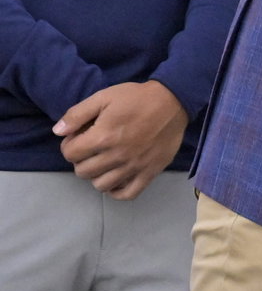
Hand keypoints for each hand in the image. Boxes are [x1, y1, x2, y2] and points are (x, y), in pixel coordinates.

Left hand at [54, 81, 187, 199]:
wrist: (174, 100)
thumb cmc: (137, 97)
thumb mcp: (104, 96)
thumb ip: (77, 114)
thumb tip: (57, 132)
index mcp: (103, 137)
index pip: (70, 154)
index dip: (70, 145)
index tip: (80, 137)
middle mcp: (116, 156)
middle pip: (83, 172)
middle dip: (82, 160)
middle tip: (92, 148)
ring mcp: (134, 167)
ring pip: (101, 185)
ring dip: (97, 175)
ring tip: (104, 162)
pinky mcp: (149, 172)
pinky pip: (127, 194)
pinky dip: (117, 191)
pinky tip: (116, 178)